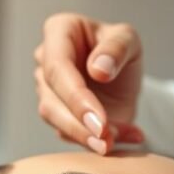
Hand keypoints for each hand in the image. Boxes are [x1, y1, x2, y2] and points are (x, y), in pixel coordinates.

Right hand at [34, 13, 145, 153]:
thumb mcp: (129, 39)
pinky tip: (125, 136)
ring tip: (115, 142)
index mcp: (59, 31)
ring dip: (85, 136)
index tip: (99, 120)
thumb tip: (98, 70)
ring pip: (55, 119)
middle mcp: (45, 60)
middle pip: (51, 98)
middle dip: (79, 124)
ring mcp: (46, 89)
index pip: (58, 67)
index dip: (76, 96)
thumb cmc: (120, 50)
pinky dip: (96, 140)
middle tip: (106, 139)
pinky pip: (68, 133)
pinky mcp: (54, 114)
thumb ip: (117, 48)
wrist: (122, 77)